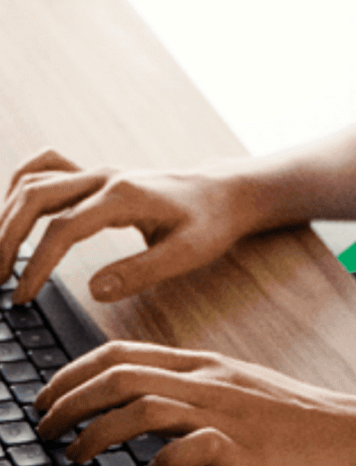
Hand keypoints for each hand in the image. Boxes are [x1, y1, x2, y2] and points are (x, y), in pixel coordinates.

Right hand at [0, 149, 252, 303]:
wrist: (224, 192)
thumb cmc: (210, 223)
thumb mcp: (187, 253)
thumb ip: (141, 272)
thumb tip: (94, 290)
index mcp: (124, 197)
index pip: (63, 229)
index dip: (36, 265)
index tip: (19, 298)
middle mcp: (104, 177)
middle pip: (35, 196)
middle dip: (6, 237)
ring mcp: (98, 172)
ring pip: (34, 179)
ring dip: (7, 213)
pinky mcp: (97, 176)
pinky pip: (47, 167)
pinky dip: (22, 186)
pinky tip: (13, 215)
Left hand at [34, 341, 355, 465]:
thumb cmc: (300, 421)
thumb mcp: (240, 394)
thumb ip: (195, 395)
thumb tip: (146, 409)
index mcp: (206, 365)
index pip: (124, 353)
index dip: (74, 372)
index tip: (47, 396)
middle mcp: (209, 381)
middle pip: (121, 374)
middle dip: (69, 399)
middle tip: (42, 425)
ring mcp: (225, 412)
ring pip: (143, 405)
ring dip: (96, 431)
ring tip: (73, 454)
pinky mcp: (241, 449)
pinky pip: (188, 448)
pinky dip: (158, 461)